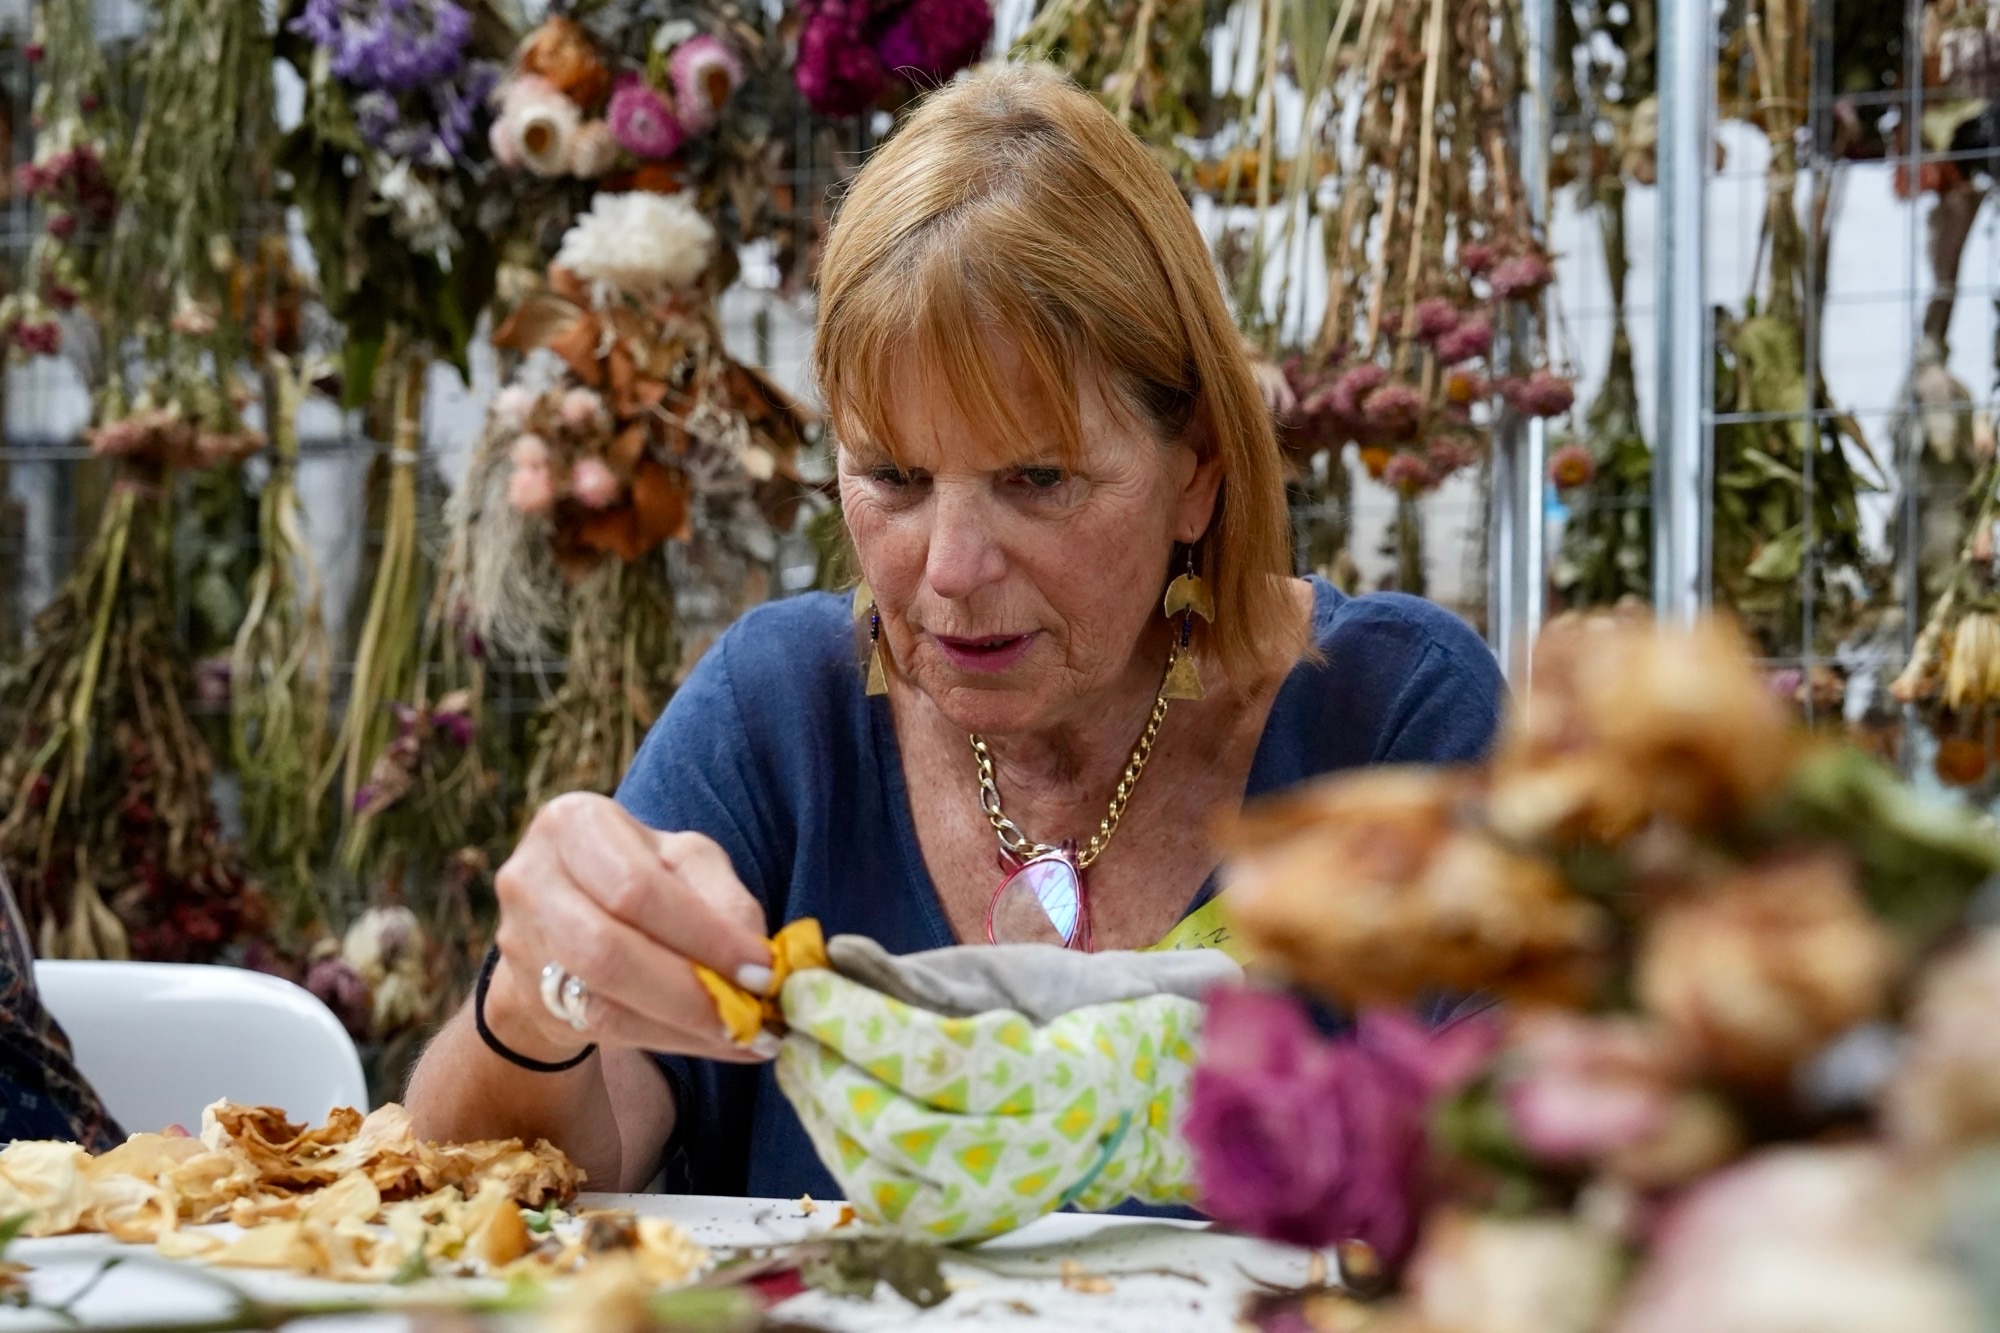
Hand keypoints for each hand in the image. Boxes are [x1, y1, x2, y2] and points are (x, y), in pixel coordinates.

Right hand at [485, 793, 776, 1066]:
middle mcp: (533, 878)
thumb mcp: (684, 864)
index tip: (765, 972)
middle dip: (692, 992)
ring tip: (742, 1036)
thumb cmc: (637, 875)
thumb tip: (760, 961)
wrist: (561, 917)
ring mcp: (521, 941)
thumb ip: (724, 901)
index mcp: (576, 823)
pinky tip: (711, 1041)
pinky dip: (668, 1039)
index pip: (639, 889)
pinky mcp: (526, 995)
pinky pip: (603, 1029)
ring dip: (684, 1026)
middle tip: (753, 1016)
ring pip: (603, 1003)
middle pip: (610, 951)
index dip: (706, 936)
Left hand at [775, 963, 1206, 1241]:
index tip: (806, 984)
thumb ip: (919, 976)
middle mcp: (1038, 1150)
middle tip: (791, 1024)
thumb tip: (839, 957)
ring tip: (800, 1060)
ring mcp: (1005, 1199)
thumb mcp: (1007, 975)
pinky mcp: (972, 1225)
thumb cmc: (1068, 1013)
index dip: (860, 1022)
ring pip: (885, 1178)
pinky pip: (887, 1202)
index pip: (939, 1059)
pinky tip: (823, 1106)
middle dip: (830, 1071)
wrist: (1137, 1090)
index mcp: (1063, 1075)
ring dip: (822, 1116)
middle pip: (904, 1126)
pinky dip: (840, 1151)